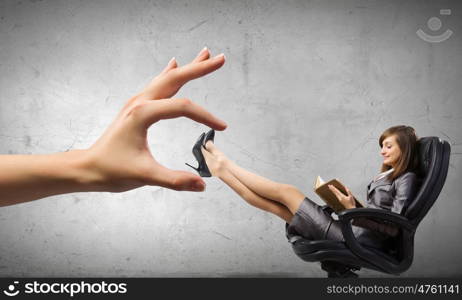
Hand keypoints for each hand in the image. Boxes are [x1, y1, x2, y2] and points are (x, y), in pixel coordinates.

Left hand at [84, 48, 226, 192]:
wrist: (87, 168)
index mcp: (143, 114)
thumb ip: (175, 180)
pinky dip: (170, 74)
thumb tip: (202, 184)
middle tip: (221, 58)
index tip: (223, 127)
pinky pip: (157, 84)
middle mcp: (140, 102)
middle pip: (176, 78)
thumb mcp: (145, 176)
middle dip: (200, 67)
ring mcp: (137, 102)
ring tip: (204, 54)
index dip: (206, 116)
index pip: (183, 107)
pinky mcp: (137, 108)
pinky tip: (174, 64)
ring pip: (167, 78)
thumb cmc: (111, 170)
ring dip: (187, 67)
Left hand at [328, 185, 355, 208]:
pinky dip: (335, 193)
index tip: (330, 185)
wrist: (350, 209)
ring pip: (335, 194)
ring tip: (330, 188)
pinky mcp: (340, 201)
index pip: (336, 191)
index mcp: (342, 196)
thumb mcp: (351, 196)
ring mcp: (339, 200)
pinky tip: (334, 193)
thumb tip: (346, 187)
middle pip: (335, 192)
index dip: (333, 188)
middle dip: (332, 189)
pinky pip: (336, 196)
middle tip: (329, 186)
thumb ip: (348, 191)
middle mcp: (340, 198)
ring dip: (333, 191)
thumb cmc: (351, 203)